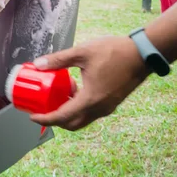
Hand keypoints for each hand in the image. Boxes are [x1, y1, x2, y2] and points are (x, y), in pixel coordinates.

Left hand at [30, 36, 149, 130]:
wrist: (142, 53)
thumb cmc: (114, 52)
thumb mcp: (82, 52)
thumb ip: (59, 59)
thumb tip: (38, 64)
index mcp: (91, 100)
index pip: (62, 117)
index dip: (45, 119)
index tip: (33, 116)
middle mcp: (100, 108)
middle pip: (72, 124)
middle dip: (55, 120)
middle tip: (41, 109)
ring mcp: (107, 107)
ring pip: (82, 119)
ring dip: (67, 113)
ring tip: (56, 96)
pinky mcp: (112, 102)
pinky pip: (91, 112)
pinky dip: (79, 107)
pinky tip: (73, 90)